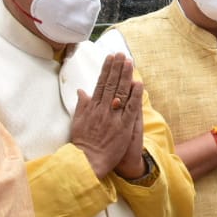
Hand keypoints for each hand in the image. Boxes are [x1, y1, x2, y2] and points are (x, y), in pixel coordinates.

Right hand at [69, 53, 142, 179]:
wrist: (86, 162)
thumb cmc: (81, 143)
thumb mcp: (78, 122)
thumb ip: (81, 105)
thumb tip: (81, 91)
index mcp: (92, 107)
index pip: (100, 83)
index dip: (106, 69)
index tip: (110, 57)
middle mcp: (102, 109)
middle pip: (111, 84)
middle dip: (117, 68)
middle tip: (122, 54)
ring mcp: (113, 117)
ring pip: (121, 92)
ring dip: (126, 76)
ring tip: (129, 62)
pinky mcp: (123, 127)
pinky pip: (131, 109)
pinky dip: (134, 95)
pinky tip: (138, 83)